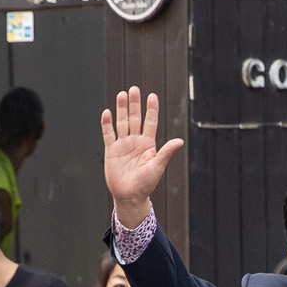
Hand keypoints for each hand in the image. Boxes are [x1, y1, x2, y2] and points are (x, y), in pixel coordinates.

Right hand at [101, 88, 184, 228]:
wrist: (130, 196)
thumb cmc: (146, 184)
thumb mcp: (157, 167)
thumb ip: (166, 152)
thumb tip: (179, 141)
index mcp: (148, 144)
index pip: (150, 122)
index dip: (151, 109)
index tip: (152, 96)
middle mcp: (136, 141)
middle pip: (135, 118)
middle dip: (135, 104)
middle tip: (134, 89)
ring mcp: (123, 145)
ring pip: (122, 123)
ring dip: (121, 109)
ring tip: (121, 95)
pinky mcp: (111, 151)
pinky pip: (109, 134)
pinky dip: (107, 124)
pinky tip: (107, 113)